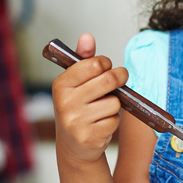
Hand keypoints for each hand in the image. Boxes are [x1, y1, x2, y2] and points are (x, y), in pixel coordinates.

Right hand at [51, 33, 126, 164]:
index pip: (94, 64)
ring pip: (114, 102)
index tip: (106, 67)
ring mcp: (76, 121)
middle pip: (108, 80)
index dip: (106, 63)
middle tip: (121, 78)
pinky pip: (114, 120)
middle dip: (119, 77)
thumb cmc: (77, 107)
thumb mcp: (75, 81)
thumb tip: (87, 36)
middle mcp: (65, 102)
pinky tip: (101, 124)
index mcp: (61, 84)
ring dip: (114, 104)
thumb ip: (83, 59)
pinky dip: (112, 120)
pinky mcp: (89, 137)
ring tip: (102, 108)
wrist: (73, 145)